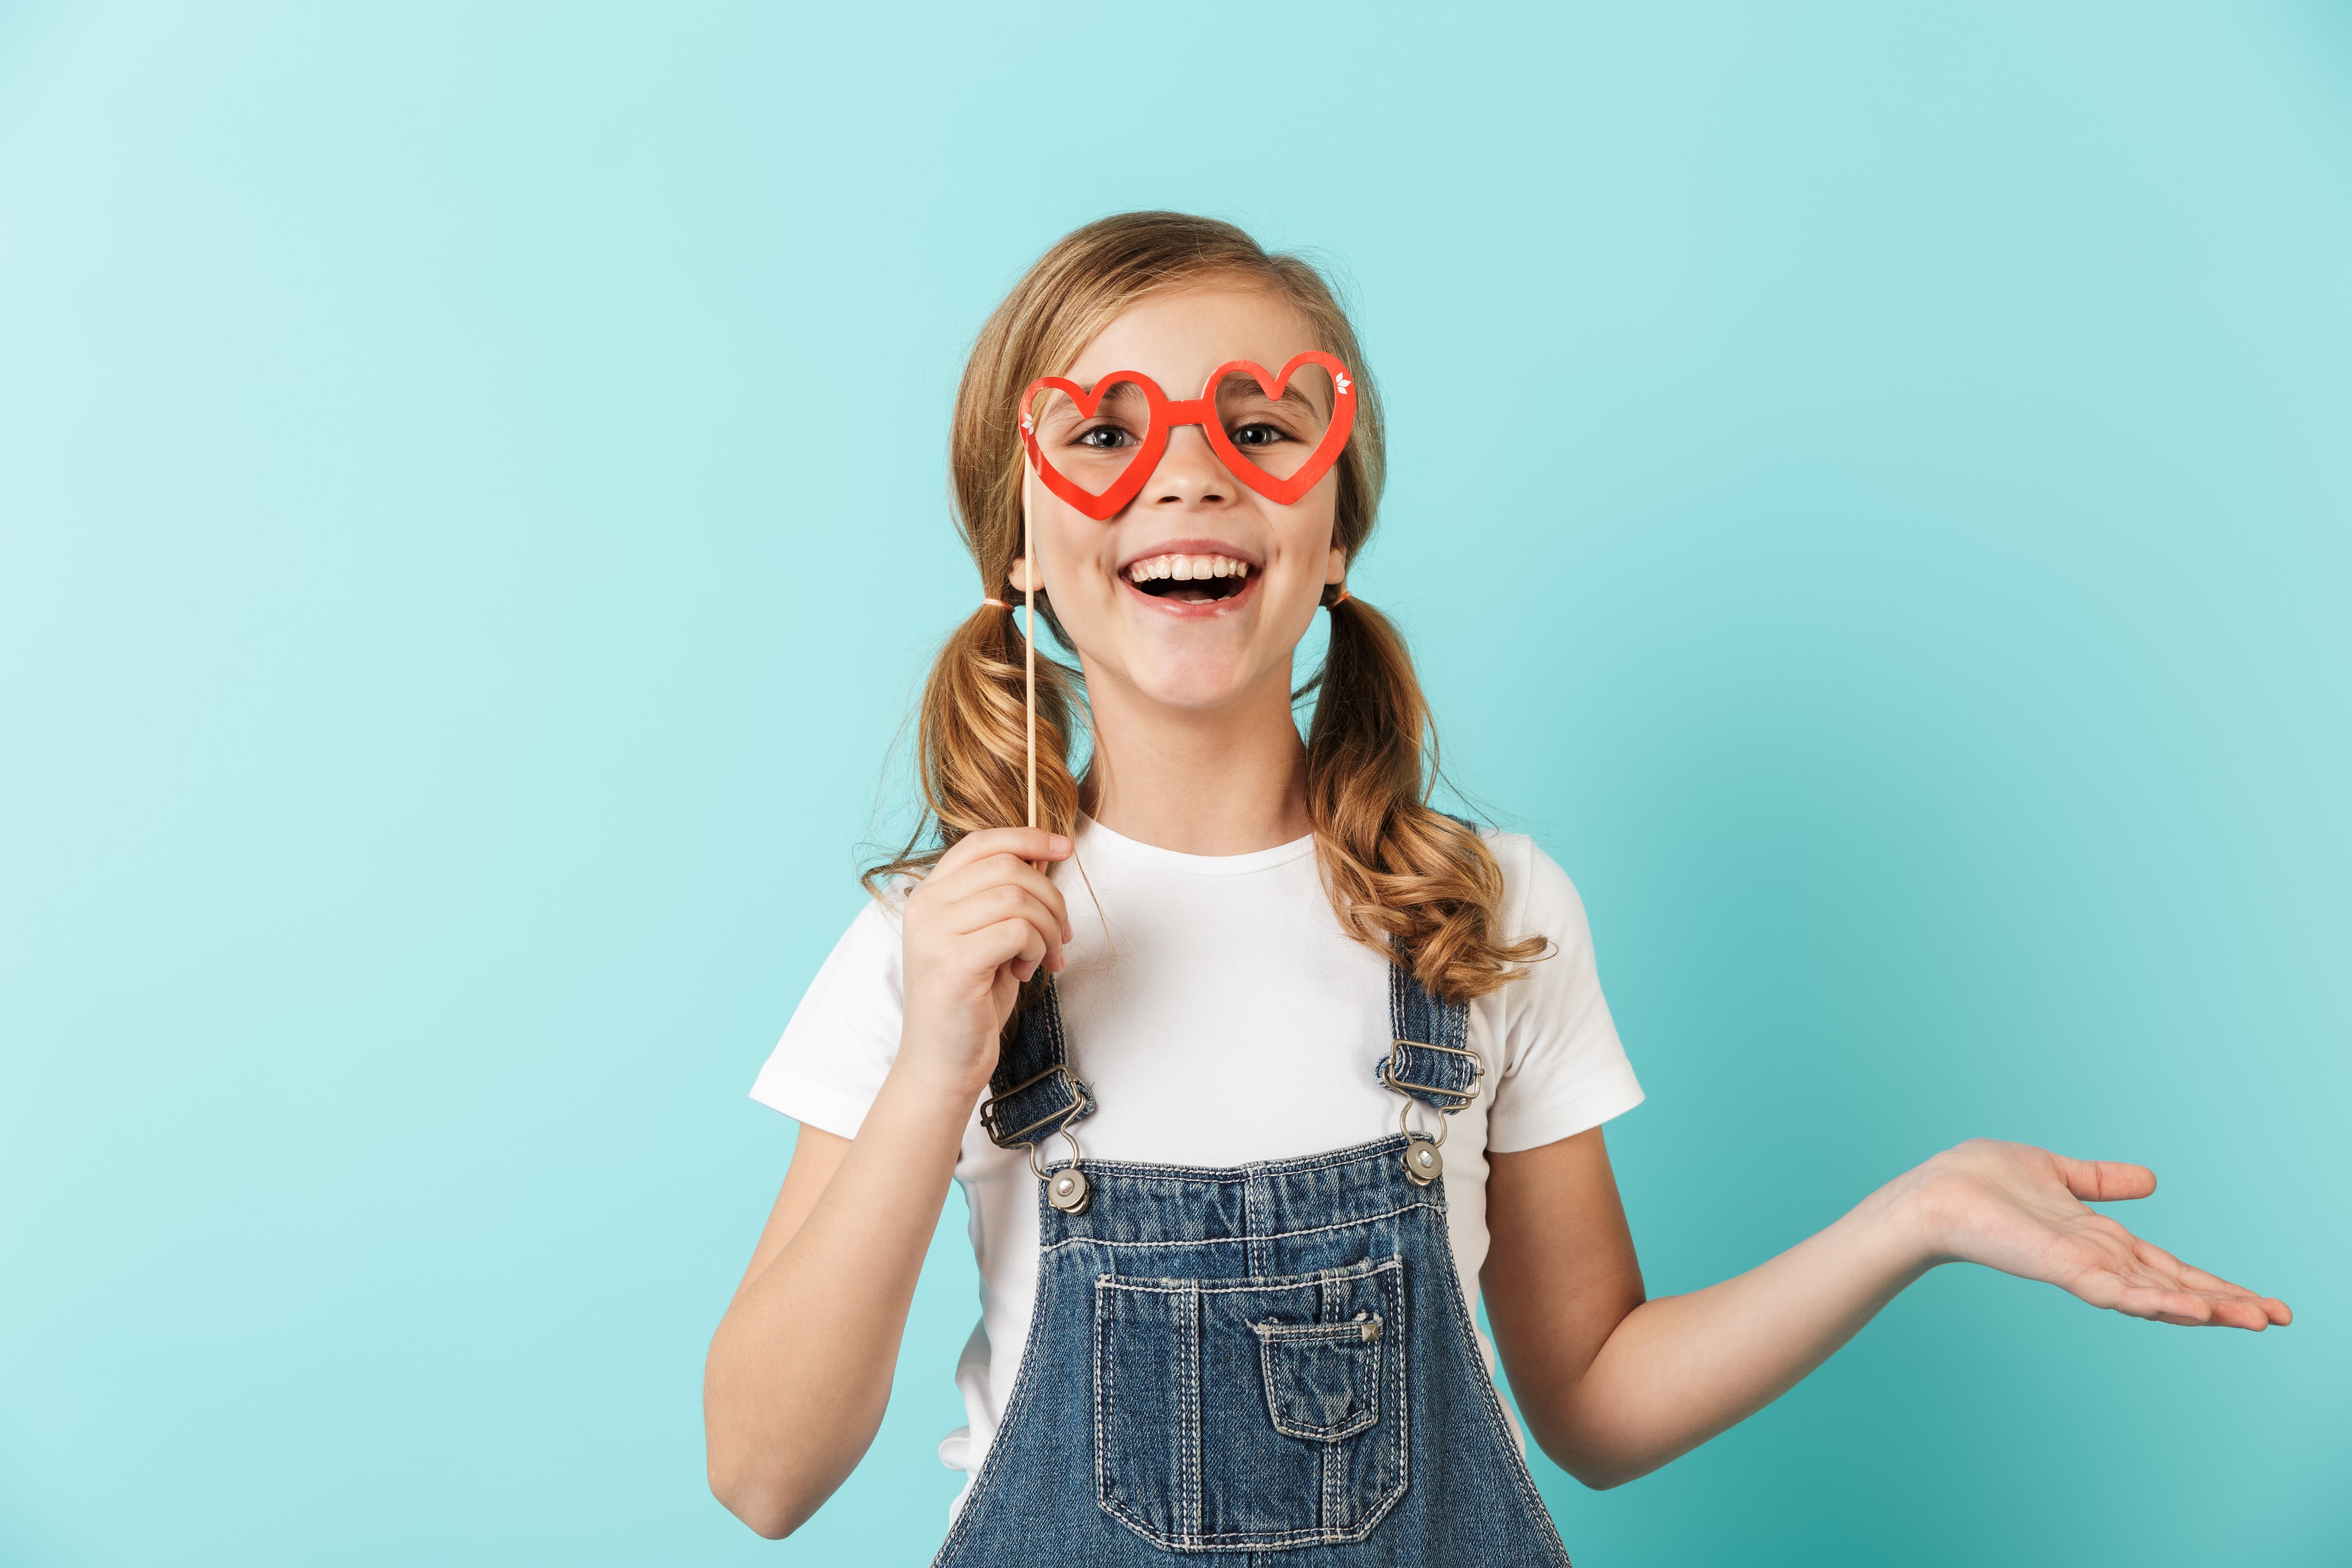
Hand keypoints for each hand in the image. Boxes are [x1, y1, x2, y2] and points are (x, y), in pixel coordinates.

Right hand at [895, 827, 1073, 1102]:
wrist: (943, 1062)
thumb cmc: (971, 1001)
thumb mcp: (986, 938)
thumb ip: (1003, 900)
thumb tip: (1044, 860)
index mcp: (929, 895)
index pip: (980, 843)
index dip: (1027, 837)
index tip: (1064, 848)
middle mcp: (925, 907)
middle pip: (1007, 866)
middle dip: (1050, 897)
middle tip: (1061, 935)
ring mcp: (934, 934)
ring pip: (1016, 897)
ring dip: (1047, 927)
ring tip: (1044, 958)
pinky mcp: (953, 964)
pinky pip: (1016, 931)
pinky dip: (1035, 948)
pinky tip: (1026, 972)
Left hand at [1906, 1138, 2290, 1329]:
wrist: (1934, 1190)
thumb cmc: (1981, 1180)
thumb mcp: (2057, 1172)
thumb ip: (2100, 1181)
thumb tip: (2150, 1179)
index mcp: (2100, 1240)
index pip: (2170, 1267)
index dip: (2216, 1283)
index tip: (2264, 1301)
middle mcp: (2097, 1260)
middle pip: (2174, 1287)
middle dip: (2227, 1303)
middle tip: (2279, 1318)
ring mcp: (2081, 1268)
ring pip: (2154, 1295)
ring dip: (2204, 1306)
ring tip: (2253, 1319)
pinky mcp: (2060, 1268)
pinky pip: (2114, 1289)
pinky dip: (2153, 1298)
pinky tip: (2189, 1308)